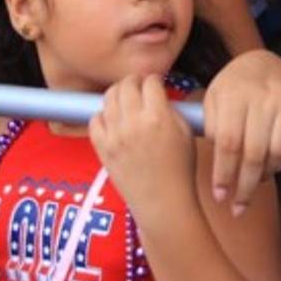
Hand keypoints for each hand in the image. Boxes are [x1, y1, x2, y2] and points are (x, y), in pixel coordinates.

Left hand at [89, 76, 195, 216]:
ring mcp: (114, 136)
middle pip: (126, 86)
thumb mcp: (186, 133)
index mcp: (158, 117)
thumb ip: (171, 110)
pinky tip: (112, 118)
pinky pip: (94, 121)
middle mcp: (133, 123)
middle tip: (139, 85)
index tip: (157, 83)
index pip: (150, 83)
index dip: (155, 79)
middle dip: (134, 81)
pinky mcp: (102, 149)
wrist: (163, 201)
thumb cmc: (180, 169)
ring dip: (117, 93)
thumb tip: (160, 97)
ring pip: (108, 99)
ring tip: (125, 98)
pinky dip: (102, 114)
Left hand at [204, 50, 280, 215]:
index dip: (224, 174)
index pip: (228, 143)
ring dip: (267, 174)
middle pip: (255, 152)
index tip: (220, 197)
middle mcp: (263, 94)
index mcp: (233, 94)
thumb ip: (210, 129)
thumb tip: (220, 164)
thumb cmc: (232, 89)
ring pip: (280, 149)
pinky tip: (277, 164)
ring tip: (255, 182)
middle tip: (238, 207)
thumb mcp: (212, 101)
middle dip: (246, 186)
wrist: (262, 62)